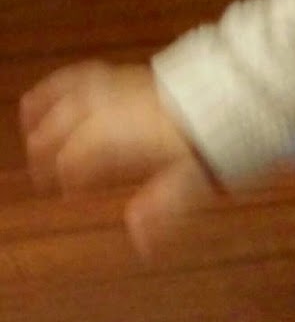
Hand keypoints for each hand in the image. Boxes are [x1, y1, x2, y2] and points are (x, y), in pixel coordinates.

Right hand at [20, 62, 214, 256]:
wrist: (238, 97)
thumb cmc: (216, 143)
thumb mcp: (193, 183)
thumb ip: (161, 210)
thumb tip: (140, 245)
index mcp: (125, 136)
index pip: (79, 154)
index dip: (66, 174)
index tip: (63, 192)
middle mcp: (115, 108)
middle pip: (67, 124)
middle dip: (47, 145)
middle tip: (39, 169)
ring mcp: (120, 89)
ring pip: (70, 96)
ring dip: (46, 109)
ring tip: (28, 122)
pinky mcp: (130, 76)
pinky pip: (86, 75)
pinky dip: (64, 84)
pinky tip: (58, 90)